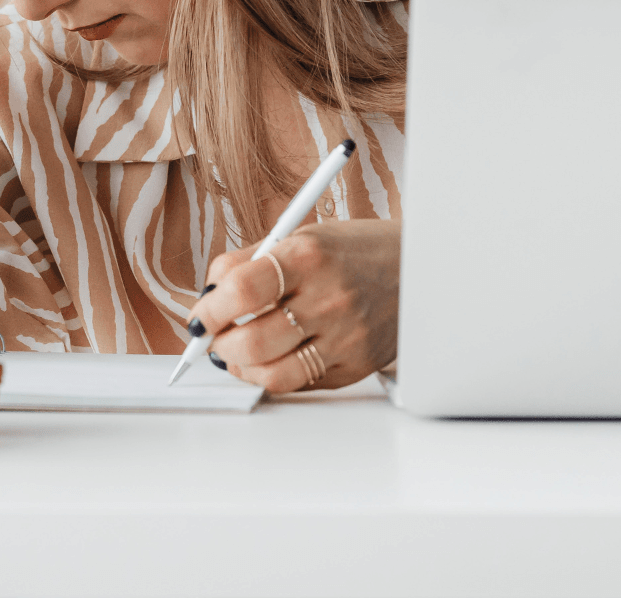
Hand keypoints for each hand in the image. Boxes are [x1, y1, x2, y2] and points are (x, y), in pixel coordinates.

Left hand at [188, 219, 400, 391]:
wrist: (421, 268)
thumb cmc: (357, 250)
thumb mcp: (303, 236)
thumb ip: (250, 261)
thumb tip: (209, 293)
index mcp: (310, 257)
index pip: (241, 290)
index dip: (209, 310)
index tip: (199, 316)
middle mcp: (329, 300)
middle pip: (251, 342)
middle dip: (217, 346)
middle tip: (211, 338)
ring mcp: (345, 338)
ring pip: (272, 374)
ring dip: (239, 367)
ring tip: (234, 353)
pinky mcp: (354, 366)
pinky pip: (300, 384)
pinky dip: (273, 376)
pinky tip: (268, 359)